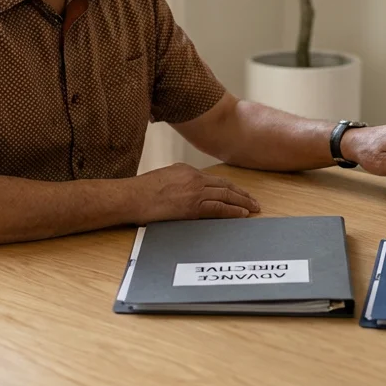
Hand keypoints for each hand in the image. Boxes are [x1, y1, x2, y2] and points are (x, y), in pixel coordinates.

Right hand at [132, 163, 260, 223]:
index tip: (238, 192)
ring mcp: (194, 191)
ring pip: (226, 195)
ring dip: (242, 202)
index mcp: (187, 170)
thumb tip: (184, 190)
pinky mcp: (192, 206)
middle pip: (225, 185)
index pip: (214, 179)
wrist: (132, 196)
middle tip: (254, 200)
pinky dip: (233, 211)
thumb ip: (178, 181)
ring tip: (253, 208)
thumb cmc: (141, 191)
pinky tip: (242, 214)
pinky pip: (218, 208)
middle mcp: (194, 178)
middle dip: (241, 193)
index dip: (229, 186)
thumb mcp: (163, 177)